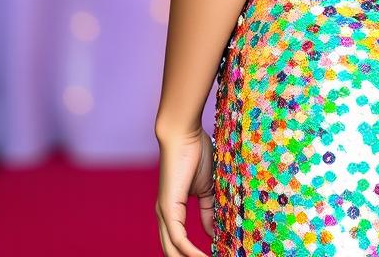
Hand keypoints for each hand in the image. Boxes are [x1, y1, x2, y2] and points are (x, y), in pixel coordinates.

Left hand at [155, 126, 214, 256]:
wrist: (184, 134)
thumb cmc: (195, 153)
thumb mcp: (206, 188)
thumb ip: (208, 211)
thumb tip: (213, 234)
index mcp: (171, 210)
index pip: (179, 242)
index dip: (193, 254)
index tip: (214, 256)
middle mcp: (164, 215)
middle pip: (172, 252)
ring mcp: (164, 213)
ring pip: (172, 250)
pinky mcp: (168, 209)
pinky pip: (178, 239)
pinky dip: (190, 253)